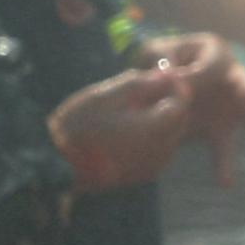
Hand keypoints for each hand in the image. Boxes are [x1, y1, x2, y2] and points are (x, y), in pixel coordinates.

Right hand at [48, 65, 200, 191]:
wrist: (62, 165)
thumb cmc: (79, 126)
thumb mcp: (104, 95)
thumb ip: (138, 83)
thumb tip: (165, 72)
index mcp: (153, 130)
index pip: (182, 103)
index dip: (176, 85)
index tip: (163, 73)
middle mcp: (161, 150)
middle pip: (180, 119)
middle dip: (169, 100)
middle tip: (146, 86)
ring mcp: (156, 165)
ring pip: (173, 133)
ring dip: (161, 116)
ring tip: (133, 105)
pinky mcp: (148, 172)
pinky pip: (162, 147)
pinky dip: (155, 133)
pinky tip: (130, 125)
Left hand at [137, 33, 244, 185]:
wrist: (156, 86)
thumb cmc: (160, 61)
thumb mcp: (155, 52)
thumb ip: (161, 59)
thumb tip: (170, 76)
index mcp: (214, 51)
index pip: (213, 63)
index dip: (197, 74)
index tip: (178, 81)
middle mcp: (230, 77)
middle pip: (244, 82)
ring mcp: (230, 105)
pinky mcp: (222, 129)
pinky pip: (225, 147)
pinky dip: (225, 164)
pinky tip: (225, 181)